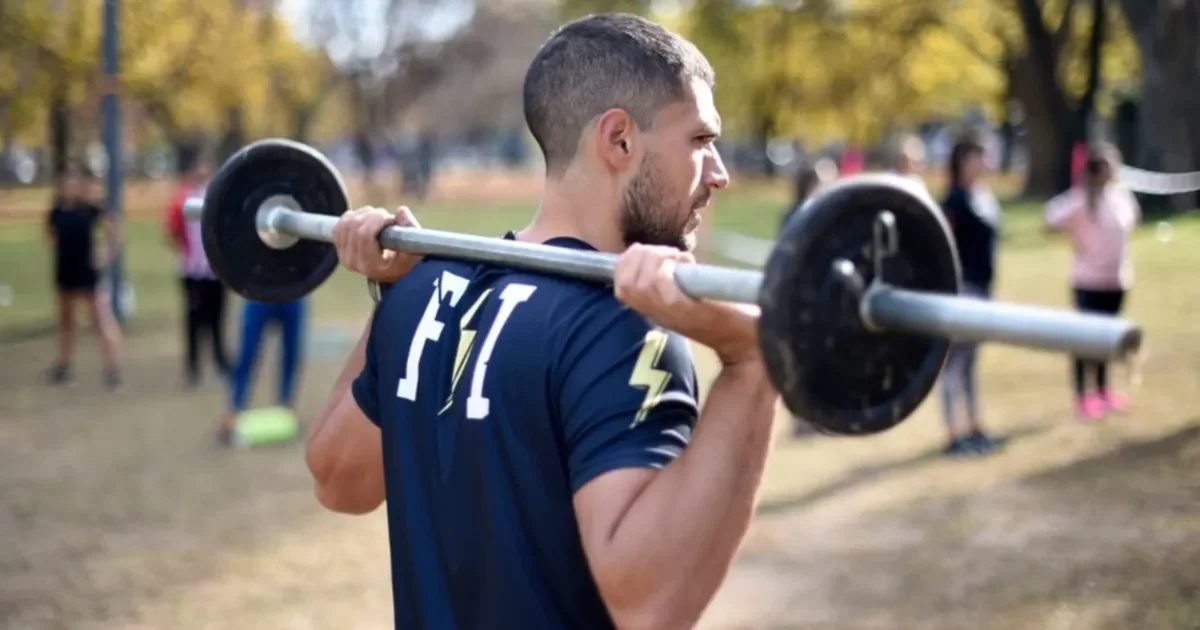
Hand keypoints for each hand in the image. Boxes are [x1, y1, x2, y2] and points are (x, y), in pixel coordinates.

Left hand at [331, 206, 421, 283]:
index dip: (378, 219)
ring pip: (347, 222)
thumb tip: (401, 211)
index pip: (364, 234)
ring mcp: (343, 255)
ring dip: (364, 214)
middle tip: (386, 218)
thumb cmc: (406, 261)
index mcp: (371, 265)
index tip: (391, 219)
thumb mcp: (416, 249)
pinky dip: (353, 217)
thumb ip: (412, 230)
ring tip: (378, 220)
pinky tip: (366, 221)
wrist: (392, 272)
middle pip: (355, 225)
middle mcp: (353, 262)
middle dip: (373, 214)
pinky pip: (339, 225)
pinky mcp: (339, 248)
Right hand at [613, 244, 760, 365]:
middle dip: (642, 256)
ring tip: (680, 259)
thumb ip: (674, 282)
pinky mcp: (685, 310)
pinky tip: (688, 264)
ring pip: (639, 280)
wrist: (753, 342)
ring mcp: (669, 313)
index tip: (657, 255)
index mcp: (656, 310)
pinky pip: (660, 284)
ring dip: (657, 258)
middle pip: (625, 281)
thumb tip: (665, 256)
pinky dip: (669, 266)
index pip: (620, 285)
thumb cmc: (729, 316)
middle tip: (671, 255)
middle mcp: (657, 314)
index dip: (629, 262)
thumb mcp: (692, 298)